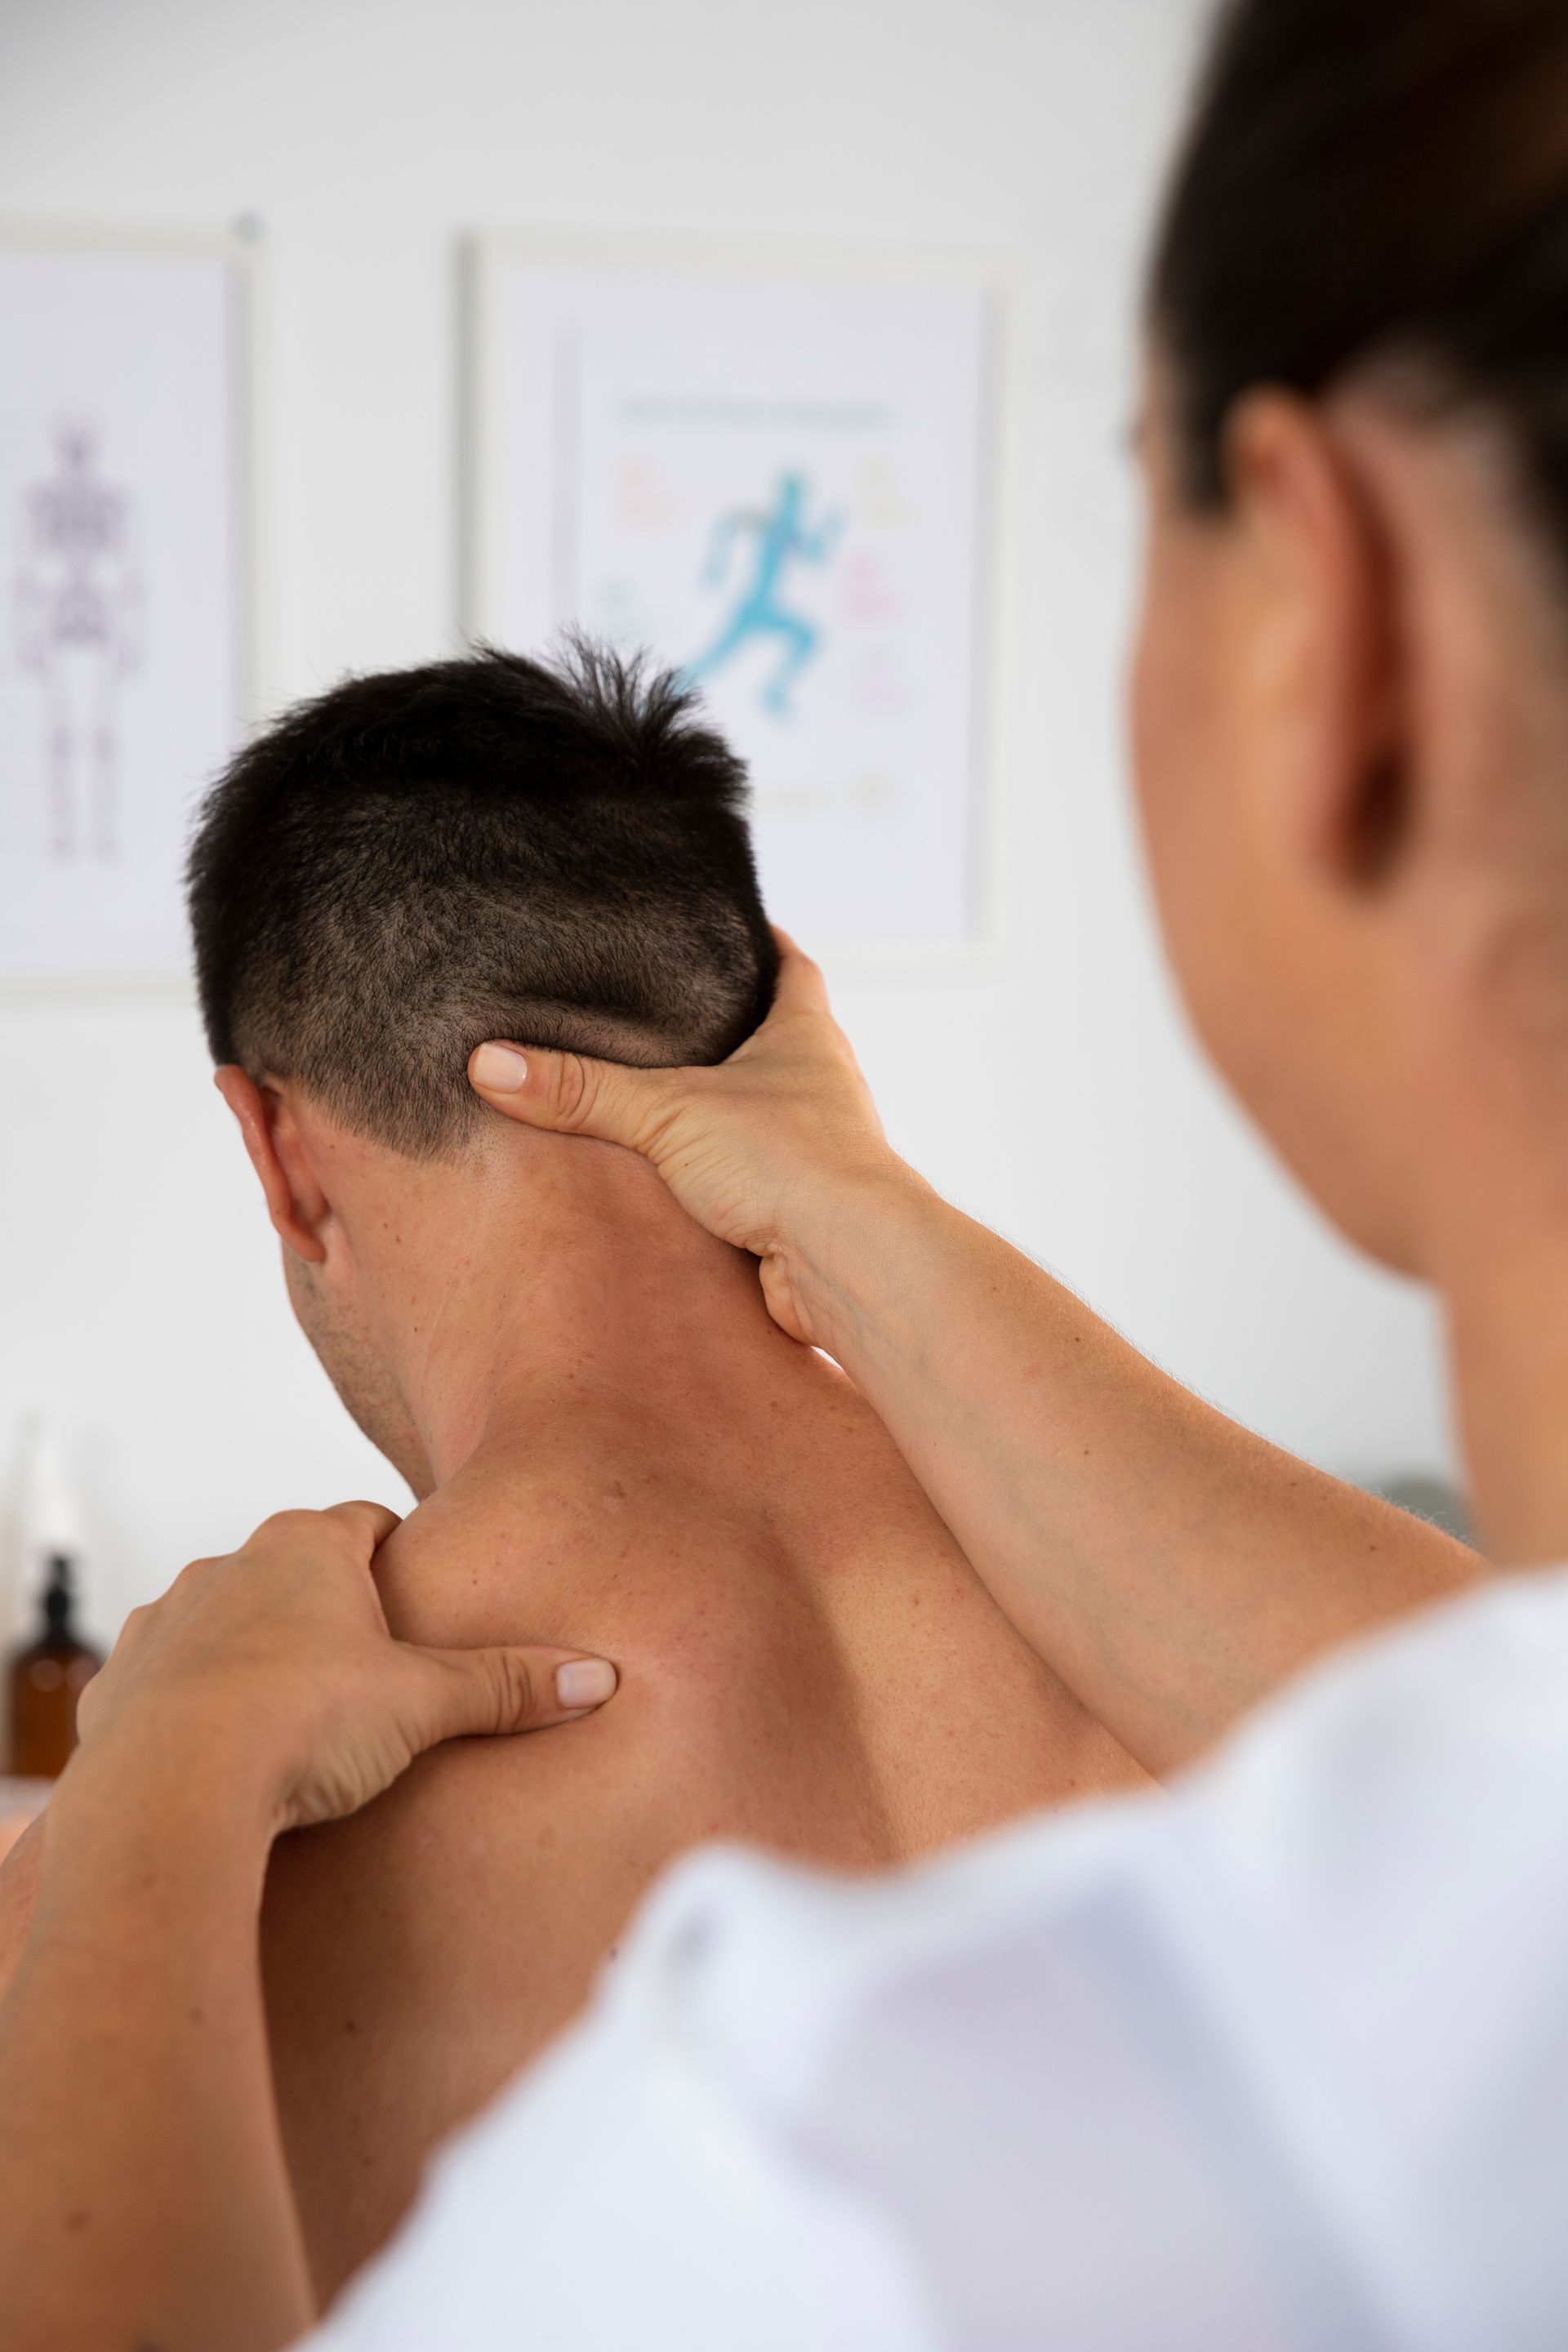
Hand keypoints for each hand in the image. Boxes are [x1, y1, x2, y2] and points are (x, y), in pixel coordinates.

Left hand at [73, 1502, 617, 1834]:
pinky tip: (227, 1761)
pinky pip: (166, 1686)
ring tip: (297, 1724)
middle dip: (329, 1614)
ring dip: (257, 1659)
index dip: (398, 1555)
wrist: (167, 1794)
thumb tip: (595, 1677)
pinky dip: (196, 1712)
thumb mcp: (425, 1704)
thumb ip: (509, 1686)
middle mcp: (225, 1569)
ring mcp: (163, 1626)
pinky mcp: (116, 1690)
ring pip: (224, 1626)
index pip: (365, 1522)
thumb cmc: (296, 1727)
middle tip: (372, 1673)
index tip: (419, 1598)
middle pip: (293, 1572)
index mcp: (303, 1547)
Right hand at [468, 930, 910, 1343]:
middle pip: (772, 1038)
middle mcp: (819, 1085)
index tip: (721, 921)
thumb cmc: (793, 1163)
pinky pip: (746, 1179)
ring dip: (712, 1108)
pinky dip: (710, 1175)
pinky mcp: (796, 1208)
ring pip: (757, 1113)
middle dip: (721, 1027)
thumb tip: (491, 1064)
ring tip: (646, 1093)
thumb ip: (580, 1089)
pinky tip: (665, 1180)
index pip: (789, 964)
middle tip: (658, 1010)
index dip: (757, 940)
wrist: (849, 1265)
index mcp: (806, 1034)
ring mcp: (812, 1149)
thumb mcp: (668, 1112)